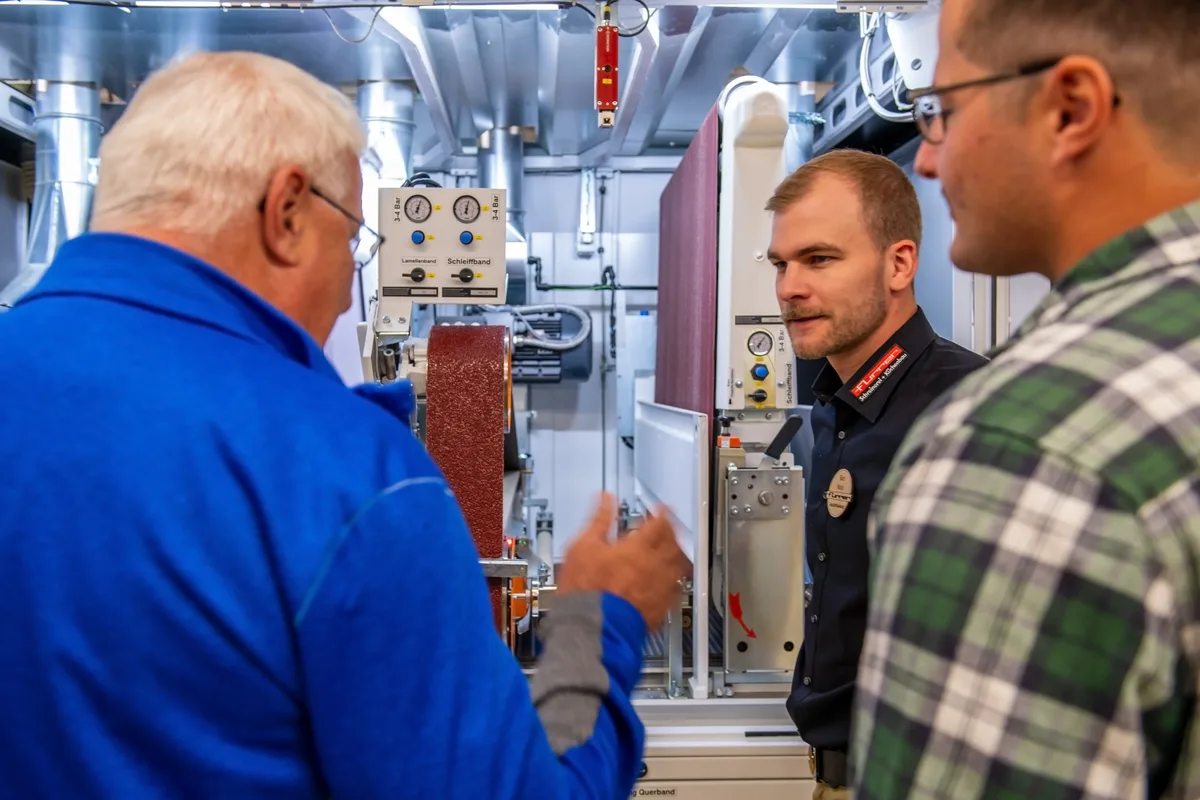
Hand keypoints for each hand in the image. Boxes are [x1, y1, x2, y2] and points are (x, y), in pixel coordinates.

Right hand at [557, 492, 689, 629]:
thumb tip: (605, 499)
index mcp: (639, 548)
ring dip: (676, 557)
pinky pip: (676, 591)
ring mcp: (661, 589)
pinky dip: (673, 582)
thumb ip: (599, 520)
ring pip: (679, 568)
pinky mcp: (660, 610)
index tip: (661, 510)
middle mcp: (655, 566)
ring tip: (670, 553)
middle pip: (675, 544)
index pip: (661, 523)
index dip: (663, 514)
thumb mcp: (583, 546)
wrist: (590, 628)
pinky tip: (666, 581)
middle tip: (666, 530)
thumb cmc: (585, 589)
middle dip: (672, 533)